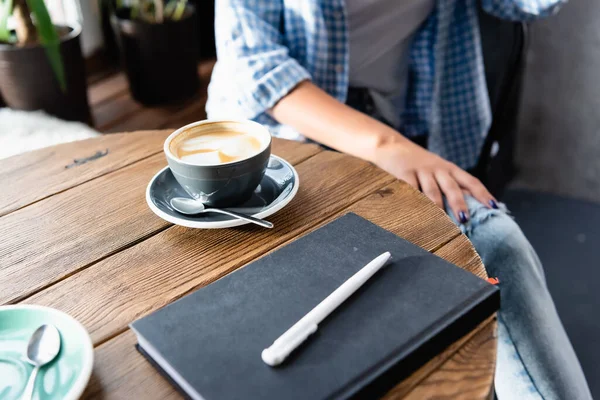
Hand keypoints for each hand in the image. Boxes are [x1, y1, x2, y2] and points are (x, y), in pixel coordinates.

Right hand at [373, 139, 497, 222]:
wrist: (391, 144)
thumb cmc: (418, 163)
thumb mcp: (436, 170)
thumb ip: (449, 186)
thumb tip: (467, 210)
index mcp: (449, 168)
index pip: (471, 181)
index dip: (483, 194)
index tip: (493, 208)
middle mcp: (438, 168)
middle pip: (452, 187)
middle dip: (459, 204)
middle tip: (464, 220)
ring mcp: (421, 170)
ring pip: (432, 191)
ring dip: (437, 208)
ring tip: (440, 224)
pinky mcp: (404, 173)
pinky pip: (411, 190)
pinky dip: (415, 203)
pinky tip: (417, 214)